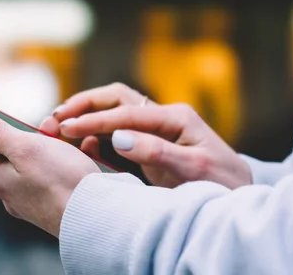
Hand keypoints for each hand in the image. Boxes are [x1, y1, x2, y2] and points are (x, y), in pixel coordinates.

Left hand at [0, 111, 100, 235]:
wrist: (99, 216)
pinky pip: (54, 169)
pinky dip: (66, 155)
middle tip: (41, 124)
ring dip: (47, 142)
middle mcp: (10, 189)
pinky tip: (82, 151)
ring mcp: (32, 196)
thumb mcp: (26, 148)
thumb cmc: (63, 182)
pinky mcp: (53, 199)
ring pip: (31, 158)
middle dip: (19, 130)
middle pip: (4, 150)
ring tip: (67, 138)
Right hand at [39, 83, 250, 188]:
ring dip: (86, 115)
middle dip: (85, 105)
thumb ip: (158, 152)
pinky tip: (81, 142)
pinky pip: (119, 130)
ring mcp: (156, 129)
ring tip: (58, 125)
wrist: (237, 194)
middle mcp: (164, 117)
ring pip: (115, 111)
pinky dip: (97, 132)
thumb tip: (119, 138)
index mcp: (175, 117)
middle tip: (55, 117)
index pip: (126, 112)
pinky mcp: (151, 143)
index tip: (66, 127)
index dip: (94, 119)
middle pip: (117, 98)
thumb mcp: (194, 169)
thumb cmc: (222, 182)